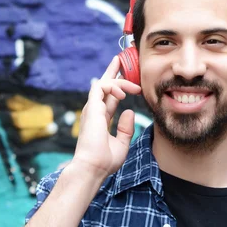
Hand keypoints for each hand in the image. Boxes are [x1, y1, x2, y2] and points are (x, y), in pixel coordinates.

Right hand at [68, 55, 141, 179]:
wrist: (94, 167)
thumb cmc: (105, 160)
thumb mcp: (121, 143)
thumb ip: (125, 128)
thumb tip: (129, 112)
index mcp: (101, 119)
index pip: (109, 97)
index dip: (118, 86)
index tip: (130, 81)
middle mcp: (95, 111)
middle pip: (103, 85)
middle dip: (112, 71)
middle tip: (121, 59)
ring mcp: (92, 109)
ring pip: (103, 83)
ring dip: (119, 79)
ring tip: (135, 87)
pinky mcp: (92, 108)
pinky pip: (101, 87)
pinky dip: (113, 85)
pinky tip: (124, 93)